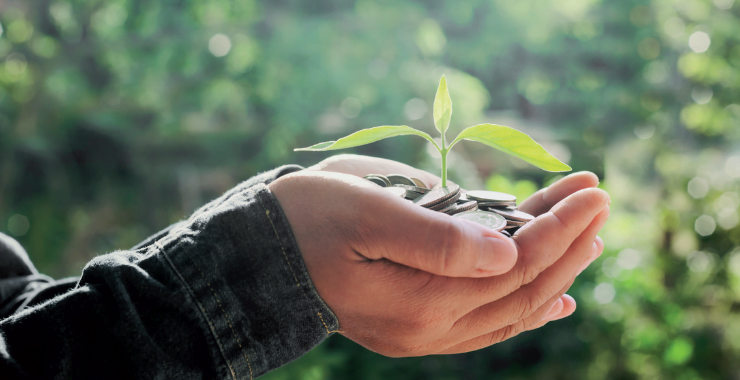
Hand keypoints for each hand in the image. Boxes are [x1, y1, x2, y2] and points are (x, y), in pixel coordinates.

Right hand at [311, 153, 604, 322]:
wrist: (263, 259)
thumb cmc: (308, 221)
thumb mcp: (367, 211)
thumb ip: (437, 237)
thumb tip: (506, 249)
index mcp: (419, 299)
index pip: (513, 266)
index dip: (558, 228)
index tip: (590, 193)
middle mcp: (429, 329)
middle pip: (521, 290)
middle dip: (567, 245)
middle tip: (600, 204)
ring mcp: (424, 335)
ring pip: (511, 310)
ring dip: (555, 273)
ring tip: (589, 241)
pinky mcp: (418, 329)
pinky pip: (488, 326)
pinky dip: (527, 309)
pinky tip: (555, 299)